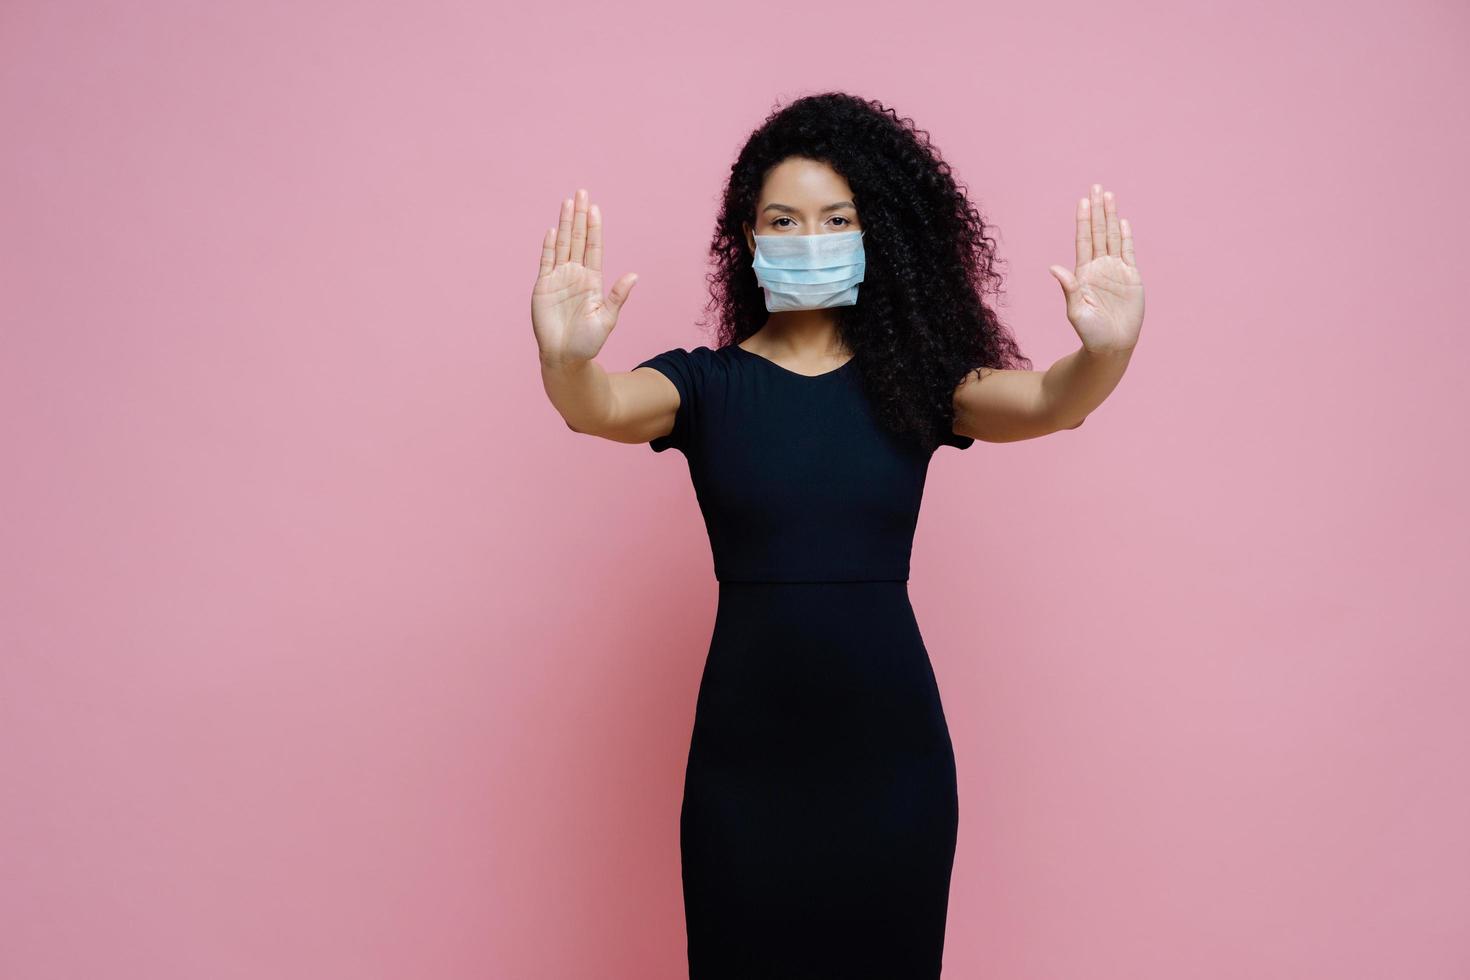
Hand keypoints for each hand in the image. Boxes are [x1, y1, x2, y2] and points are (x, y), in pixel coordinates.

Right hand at [532, 188, 638, 366]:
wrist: (564, 357)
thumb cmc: (587, 342)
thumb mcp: (607, 319)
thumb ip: (618, 296)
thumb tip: (634, 275)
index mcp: (592, 280)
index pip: (594, 247)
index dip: (594, 228)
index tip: (595, 208)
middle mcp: (575, 275)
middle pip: (578, 239)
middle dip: (580, 216)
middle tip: (582, 192)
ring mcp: (558, 279)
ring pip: (562, 244)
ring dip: (565, 223)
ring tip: (568, 201)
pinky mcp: (543, 286)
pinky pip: (546, 261)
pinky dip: (549, 245)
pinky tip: (552, 230)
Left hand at [1048, 183, 1143, 354]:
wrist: (1111, 347)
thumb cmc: (1090, 333)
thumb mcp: (1075, 311)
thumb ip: (1068, 288)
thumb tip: (1054, 267)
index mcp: (1084, 274)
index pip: (1083, 240)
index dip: (1084, 220)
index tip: (1083, 201)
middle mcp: (1099, 268)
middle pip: (1099, 233)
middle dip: (1098, 210)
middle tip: (1096, 187)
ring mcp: (1116, 271)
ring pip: (1114, 237)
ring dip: (1112, 217)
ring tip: (1109, 196)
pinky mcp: (1132, 278)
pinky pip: (1129, 252)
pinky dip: (1127, 237)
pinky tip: (1123, 222)